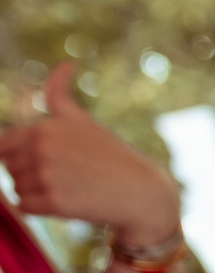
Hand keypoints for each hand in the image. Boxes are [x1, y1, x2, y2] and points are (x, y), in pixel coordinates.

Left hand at [0, 62, 182, 243]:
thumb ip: (59, 93)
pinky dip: (39, 209)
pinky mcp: (55, 202)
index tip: (49, 160)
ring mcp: (48, 176)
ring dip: (36, 192)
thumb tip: (67, 63)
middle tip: (65, 176)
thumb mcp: (83, 120)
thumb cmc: (110, 155)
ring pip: (16, 188)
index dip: (22, 155)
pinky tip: (65, 202)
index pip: (2, 145)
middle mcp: (42, 149)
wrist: (142, 192)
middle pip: (9, 168)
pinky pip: (25, 207)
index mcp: (44, 128)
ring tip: (68, 188)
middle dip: (30, 174)